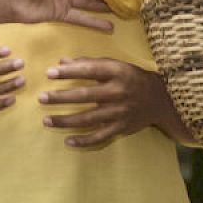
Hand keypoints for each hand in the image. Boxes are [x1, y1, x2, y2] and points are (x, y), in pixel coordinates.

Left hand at [37, 57, 185, 147]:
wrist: (161, 99)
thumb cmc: (132, 78)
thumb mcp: (115, 65)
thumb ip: (89, 63)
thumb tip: (62, 62)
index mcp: (118, 72)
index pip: (89, 70)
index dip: (69, 72)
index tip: (49, 73)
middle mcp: (119, 92)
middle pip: (85, 95)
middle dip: (61, 97)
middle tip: (41, 98)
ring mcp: (120, 112)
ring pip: (88, 118)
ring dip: (66, 120)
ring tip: (46, 120)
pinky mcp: (122, 127)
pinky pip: (100, 136)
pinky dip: (83, 140)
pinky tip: (67, 140)